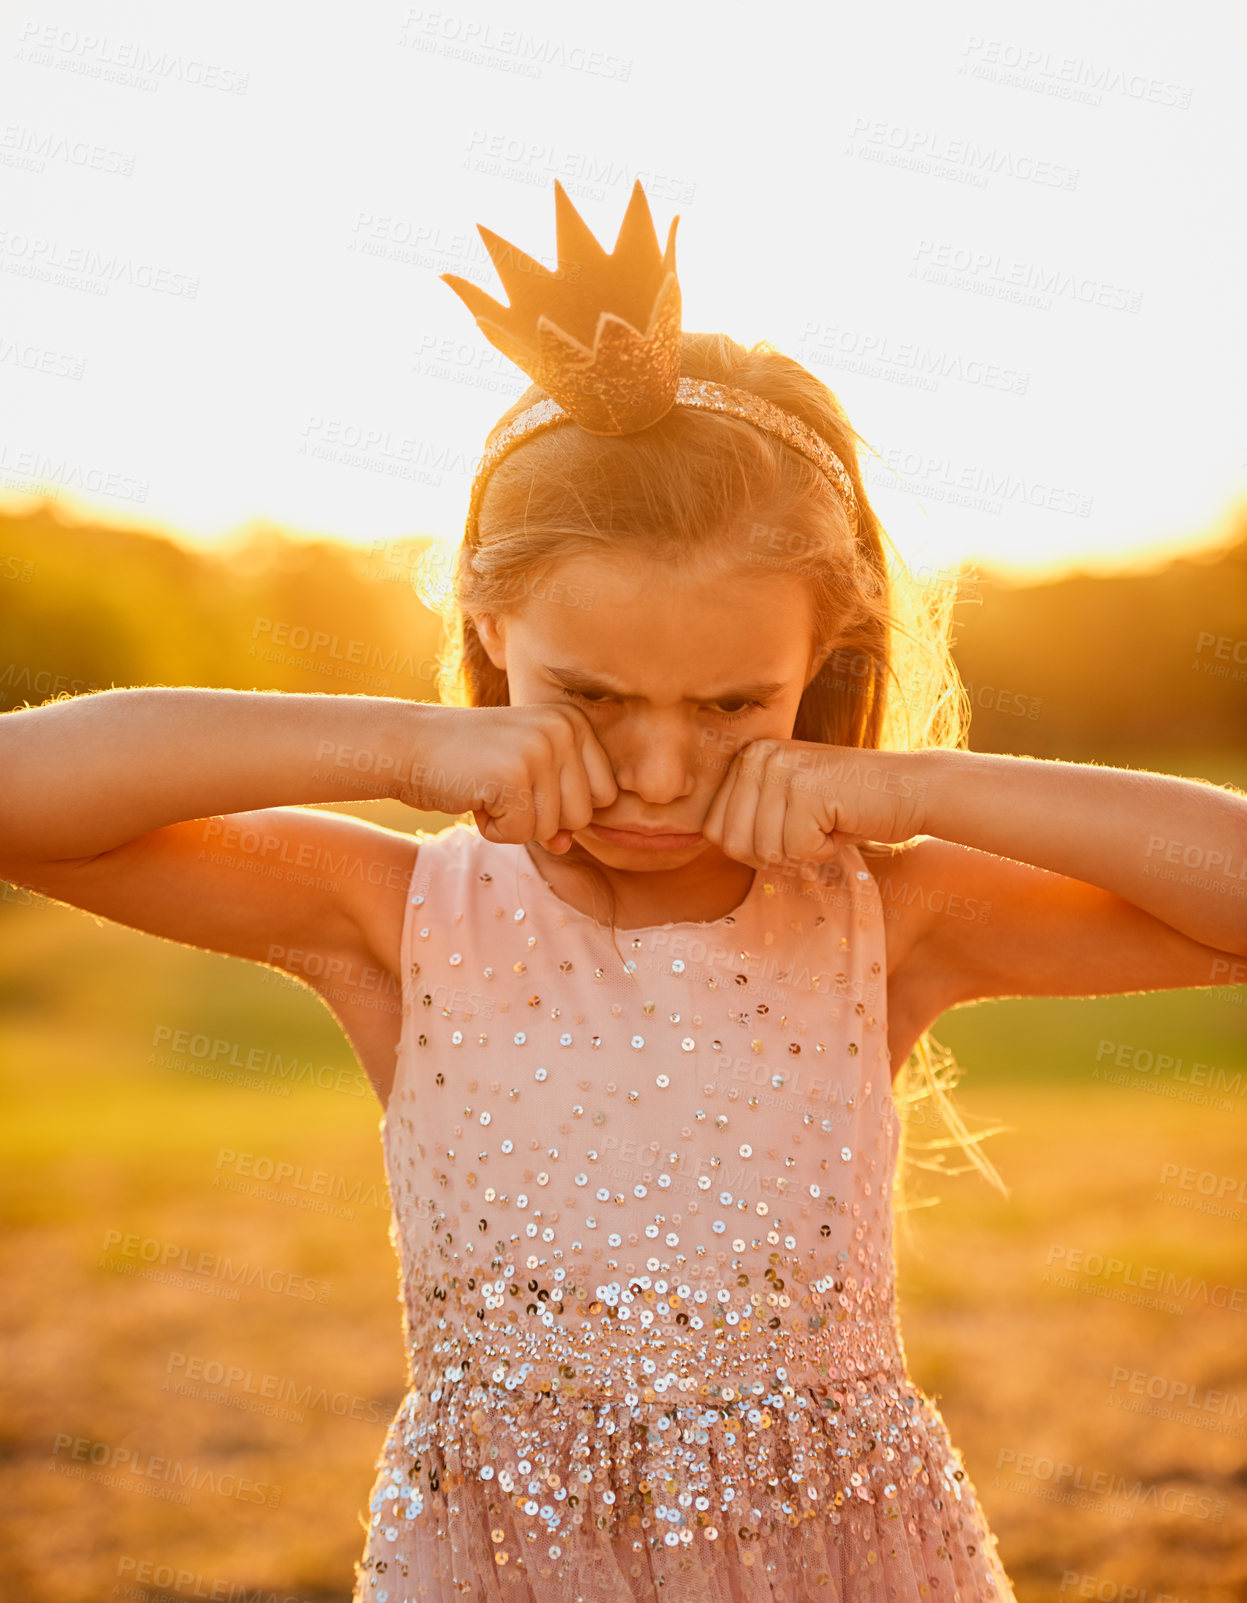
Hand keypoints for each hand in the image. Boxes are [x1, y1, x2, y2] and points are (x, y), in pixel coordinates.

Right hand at [394, 703, 618, 853]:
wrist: (408, 745)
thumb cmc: (470, 763)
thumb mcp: (525, 778)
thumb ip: (558, 808)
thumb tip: (567, 845)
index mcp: (576, 722)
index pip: (604, 796)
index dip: (562, 805)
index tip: (525, 782)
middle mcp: (564, 728)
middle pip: (583, 816)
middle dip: (540, 818)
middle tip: (502, 787)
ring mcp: (540, 749)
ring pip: (553, 829)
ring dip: (514, 824)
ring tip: (487, 788)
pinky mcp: (512, 775)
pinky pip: (520, 835)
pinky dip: (494, 829)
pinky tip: (475, 796)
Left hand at [699, 738, 926, 870]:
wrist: (910, 789)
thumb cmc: (848, 807)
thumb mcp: (785, 806)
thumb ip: (746, 817)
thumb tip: (698, 838)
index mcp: (747, 758)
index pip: (715, 831)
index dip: (754, 849)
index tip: (790, 830)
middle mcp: (758, 756)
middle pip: (733, 844)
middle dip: (775, 854)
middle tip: (811, 832)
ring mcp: (781, 769)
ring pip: (764, 850)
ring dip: (802, 853)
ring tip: (828, 823)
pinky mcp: (806, 789)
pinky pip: (795, 851)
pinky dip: (822, 851)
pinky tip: (841, 824)